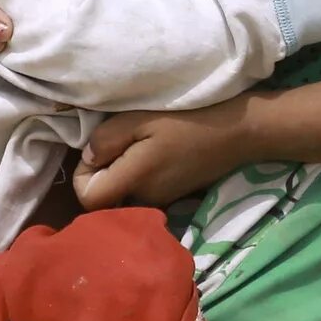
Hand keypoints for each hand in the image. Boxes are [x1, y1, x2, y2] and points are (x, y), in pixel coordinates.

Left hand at [76, 98, 257, 208]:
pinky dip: (141, 173)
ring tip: (141, 142)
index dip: (81, 176)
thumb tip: (88, 157)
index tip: (97, 150)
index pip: (87, 198)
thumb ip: (108, 138)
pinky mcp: (174, 196)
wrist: (238, 132)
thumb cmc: (189, 120)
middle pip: (105, 196)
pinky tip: (158, 151)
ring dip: (123, 170)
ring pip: (124, 192)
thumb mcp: (141, 119)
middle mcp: (144, 199)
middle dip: (104, 171)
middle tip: (120, 140)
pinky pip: (143, 190)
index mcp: (135, 180)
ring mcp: (161, 200)